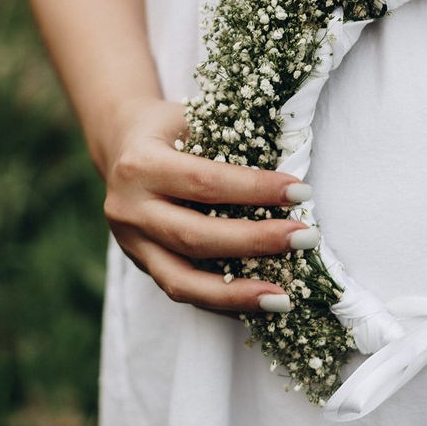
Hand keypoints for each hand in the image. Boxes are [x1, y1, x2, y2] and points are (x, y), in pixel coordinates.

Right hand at [103, 99, 311, 312]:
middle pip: (195, 236)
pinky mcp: (141, 264)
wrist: (122, 145)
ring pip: (182, 281)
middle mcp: (129, 209)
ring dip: (237, 293)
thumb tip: (291, 179)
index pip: (205, 182)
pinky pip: (182, 292)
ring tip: (284, 298)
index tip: (301, 193)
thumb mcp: (195, 120)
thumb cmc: (171, 129)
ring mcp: (131, 243)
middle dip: (255, 242)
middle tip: (304, 238)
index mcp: (142, 165)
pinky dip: (222, 301)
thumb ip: (232, 145)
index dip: (255, 189)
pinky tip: (258, 305)